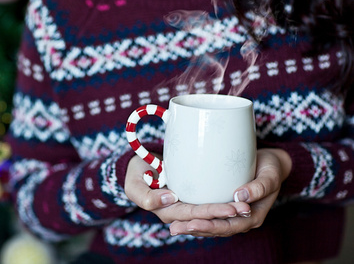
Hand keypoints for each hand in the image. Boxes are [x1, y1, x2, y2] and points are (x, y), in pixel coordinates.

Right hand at [124, 155, 251, 224]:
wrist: (138, 165)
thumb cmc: (136, 173)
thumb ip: (146, 196)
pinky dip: (222, 204)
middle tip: (245, 208)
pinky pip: (207, 204)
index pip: (193, 214)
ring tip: (247, 207)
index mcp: (165, 211)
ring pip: (209, 213)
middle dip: (226, 215)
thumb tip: (170, 199)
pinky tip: (238, 201)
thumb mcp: (134, 184)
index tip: (230, 208)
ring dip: (228, 212)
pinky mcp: (190, 198)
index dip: (212, 213)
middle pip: (205, 216)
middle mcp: (178, 213)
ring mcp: (185, 206)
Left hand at [169, 148, 291, 236]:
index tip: (194, 223)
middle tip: (175, 228)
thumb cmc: (271, 168)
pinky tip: (179, 216)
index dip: (211, 226)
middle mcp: (241, 220)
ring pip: (210, 225)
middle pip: (216, 229)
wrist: (270, 164)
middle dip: (195, 229)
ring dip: (191, 227)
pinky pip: (208, 216)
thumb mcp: (270, 175)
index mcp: (253, 216)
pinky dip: (194, 217)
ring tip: (172, 227)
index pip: (230, 225)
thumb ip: (259, 187)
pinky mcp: (223, 207)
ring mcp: (232, 215)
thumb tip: (240, 196)